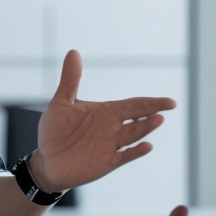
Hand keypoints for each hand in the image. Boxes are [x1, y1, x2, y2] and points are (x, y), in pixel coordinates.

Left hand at [29, 50, 175, 192]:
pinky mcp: (106, 163)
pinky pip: (123, 156)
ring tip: (157, 120)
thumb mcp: (61, 102)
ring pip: (133, 135)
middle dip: (152, 112)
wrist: (46, 160)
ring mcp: (111, 146)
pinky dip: (135, 152)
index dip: (152, 102)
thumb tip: (73, 52)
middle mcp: (113, 128)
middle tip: (168, 106)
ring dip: (145, 128)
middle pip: (138, 118)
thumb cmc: (55, 131)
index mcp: (106, 112)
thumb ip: (70, 80)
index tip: (170, 102)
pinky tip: (146, 146)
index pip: (134, 105)